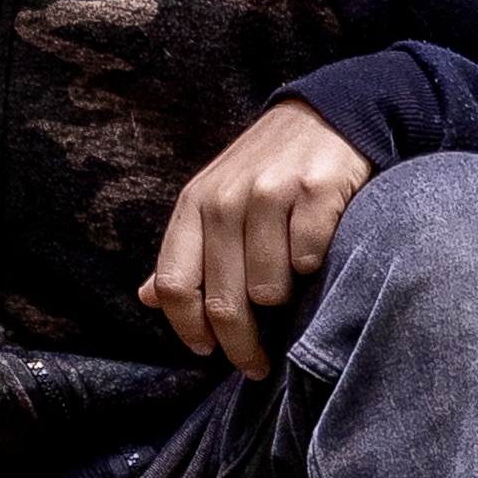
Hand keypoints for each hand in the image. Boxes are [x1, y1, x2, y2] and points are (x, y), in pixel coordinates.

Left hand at [145, 103, 374, 376]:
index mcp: (193, 206)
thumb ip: (185, 252)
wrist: (330, 112)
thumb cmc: (266, 171)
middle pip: (224, 301)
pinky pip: (310, 259)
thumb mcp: (213, 202)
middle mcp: (226, 199)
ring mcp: (272, 192)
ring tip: (293, 288)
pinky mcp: (319, 189)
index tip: (208, 351)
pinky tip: (319, 252)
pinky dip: (315, 266)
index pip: (175, 286)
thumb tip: (148, 298)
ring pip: (269, 289)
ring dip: (283, 300)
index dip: (189, 328)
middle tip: (257, 365)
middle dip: (241, 345)